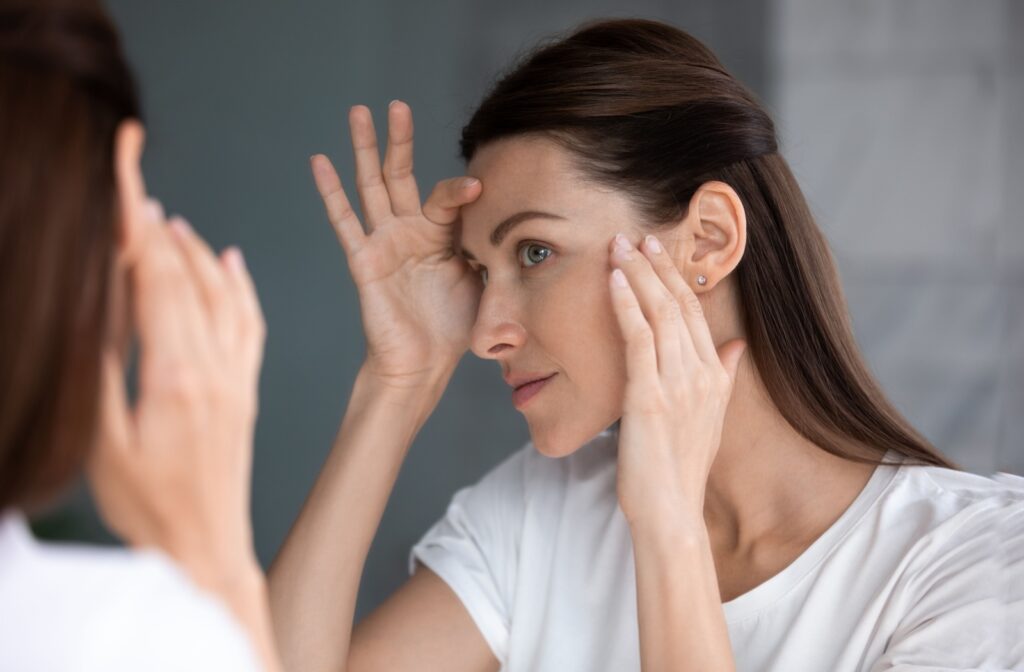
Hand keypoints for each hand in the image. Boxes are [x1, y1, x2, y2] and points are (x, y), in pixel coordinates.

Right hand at [89, 198, 265, 588]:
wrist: (206, 548)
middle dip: (158, 227)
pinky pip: (251, 325)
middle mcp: (213, 369)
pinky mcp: (246, 391)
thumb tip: (95, 311)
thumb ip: (100, 374)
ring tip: (170, 221)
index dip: (137, 227)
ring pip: (223, 296)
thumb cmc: (149, 508)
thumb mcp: (104, 445)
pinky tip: (232, 263)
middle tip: (137, 187)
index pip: (154, 281)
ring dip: (197, 252)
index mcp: (174, 376)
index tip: (126, 183)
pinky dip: (241, 287)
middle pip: (186, 279)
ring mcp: (236, 378)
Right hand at [311, 102, 482, 389]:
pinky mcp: (364, 260)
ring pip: (371, 186)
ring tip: (358, 112)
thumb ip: (493, 250)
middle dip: (399, 140)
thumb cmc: (454, 327)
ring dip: (364, 149)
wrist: (424, 363)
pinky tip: (320, 161)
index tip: (480, 188)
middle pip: (401, 175)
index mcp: (441, 235)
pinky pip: (345, 221)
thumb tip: (522, 229)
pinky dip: (331, 192)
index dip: (461, 191)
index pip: (447, 197)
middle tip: (396, 105)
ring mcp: (385, 242)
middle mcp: (410, 231)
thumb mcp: (485, 281)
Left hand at [607, 233, 745, 528]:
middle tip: (635, 235)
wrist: (671, 510)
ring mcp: (676, 383)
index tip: (657, 250)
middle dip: (655, 266)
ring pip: (658, 313)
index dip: (675, 277)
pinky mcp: (649, 396)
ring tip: (619, 246)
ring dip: (637, 274)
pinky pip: (637, 338)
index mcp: (715, 376)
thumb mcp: (711, 418)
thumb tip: (737, 345)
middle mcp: (701, 374)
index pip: (694, 312)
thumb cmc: (681, 468)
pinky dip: (626, 304)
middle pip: (678, 304)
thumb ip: (725, 376)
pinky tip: (614, 280)